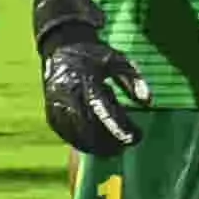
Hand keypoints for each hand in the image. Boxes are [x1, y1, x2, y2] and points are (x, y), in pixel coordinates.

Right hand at [33, 0, 145, 157]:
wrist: (61, 47)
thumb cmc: (95, 55)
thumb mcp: (119, 61)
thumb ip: (135, 80)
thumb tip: (148, 103)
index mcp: (87, 81)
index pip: (105, 111)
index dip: (120, 128)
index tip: (136, 138)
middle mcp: (69, 94)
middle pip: (90, 128)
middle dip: (109, 142)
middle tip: (126, 148)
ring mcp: (57, 104)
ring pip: (76, 134)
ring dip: (95, 146)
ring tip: (113, 151)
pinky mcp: (50, 111)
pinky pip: (64, 132)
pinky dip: (79, 142)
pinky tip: (93, 147)